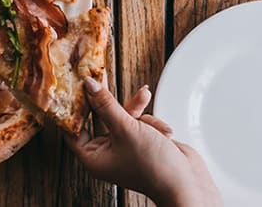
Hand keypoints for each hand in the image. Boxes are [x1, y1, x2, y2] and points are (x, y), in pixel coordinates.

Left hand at [66, 78, 221, 206]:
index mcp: (93, 157)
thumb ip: (106, 105)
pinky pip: (139, 123)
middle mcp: (107, 154)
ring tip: (144, 96)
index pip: (74, 128)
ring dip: (136, 110)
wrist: (187, 182)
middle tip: (103, 79)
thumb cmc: (153, 166)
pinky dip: (150, 123)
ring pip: (122, 117)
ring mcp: (125, 148)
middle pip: (100, 118)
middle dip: (109, 102)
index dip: (75, 107)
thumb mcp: (125, 129)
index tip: (76, 86)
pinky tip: (161, 130)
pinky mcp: (142, 143)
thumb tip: (89, 86)